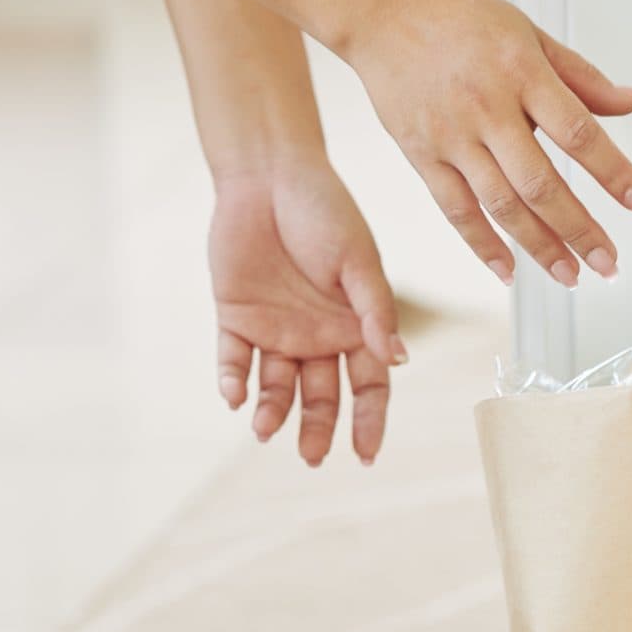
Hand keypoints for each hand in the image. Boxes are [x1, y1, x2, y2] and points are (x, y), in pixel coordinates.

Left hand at [209, 160, 403, 464]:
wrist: (268, 174)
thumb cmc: (325, 210)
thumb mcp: (358, 261)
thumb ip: (375, 310)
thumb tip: (398, 359)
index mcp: (355, 325)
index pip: (368, 385)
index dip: (369, 420)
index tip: (366, 454)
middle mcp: (317, 335)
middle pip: (321, 397)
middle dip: (318, 429)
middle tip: (312, 457)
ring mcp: (275, 329)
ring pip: (276, 387)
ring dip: (272, 412)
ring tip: (266, 432)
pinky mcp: (236, 316)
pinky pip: (233, 358)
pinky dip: (232, 380)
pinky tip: (235, 397)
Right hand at [337, 0, 631, 288]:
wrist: (381, 10)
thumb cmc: (457, 17)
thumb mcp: (528, 33)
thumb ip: (581, 75)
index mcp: (521, 72)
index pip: (578, 131)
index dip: (613, 172)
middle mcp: (487, 108)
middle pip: (541, 182)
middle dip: (580, 230)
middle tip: (608, 263)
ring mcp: (452, 136)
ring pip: (501, 204)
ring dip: (540, 246)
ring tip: (570, 275)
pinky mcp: (421, 154)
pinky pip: (456, 209)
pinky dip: (483, 244)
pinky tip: (509, 270)